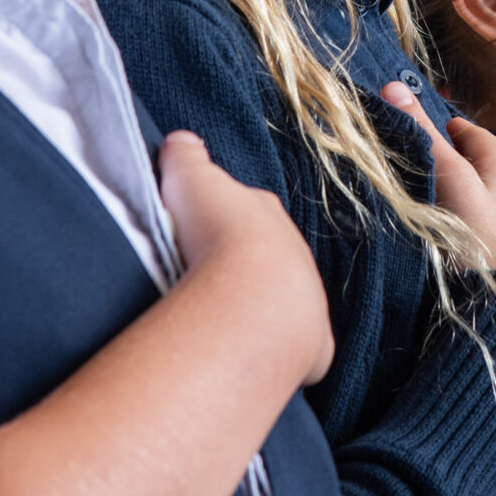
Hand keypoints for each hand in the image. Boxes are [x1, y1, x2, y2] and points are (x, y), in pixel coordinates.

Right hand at [158, 131, 333, 382]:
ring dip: (259, 305)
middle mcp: (295, 251)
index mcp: (264, 211)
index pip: (245, 209)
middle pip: (268, 254)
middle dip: (243, 263)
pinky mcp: (313, 343)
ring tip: (222, 319)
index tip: (199, 231)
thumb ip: (184, 156)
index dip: (222, 218)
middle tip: (206, 280)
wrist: (254, 296)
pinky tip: (250, 353)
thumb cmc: (216, 233)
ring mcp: (309, 297)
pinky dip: (276, 348)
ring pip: (283, 298)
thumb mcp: (189, 179)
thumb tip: (181, 141)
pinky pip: (295, 344)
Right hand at [380, 82, 495, 311]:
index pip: (478, 138)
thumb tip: (395, 86)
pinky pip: (491, 241)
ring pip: (491, 209)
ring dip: (468, 204)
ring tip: (438, 208)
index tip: (434, 127)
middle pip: (487, 173)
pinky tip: (458, 251)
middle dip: (460, 166)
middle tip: (429, 164)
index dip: (453, 130)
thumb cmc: (486, 244)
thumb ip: (425, 140)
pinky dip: (473, 236)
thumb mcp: (452, 183)